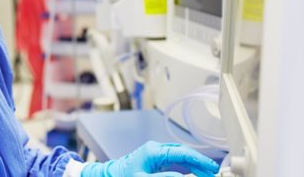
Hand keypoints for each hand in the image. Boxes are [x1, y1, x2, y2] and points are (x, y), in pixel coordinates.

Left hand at [81, 141, 218, 176]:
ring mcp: (157, 153)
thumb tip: (184, 176)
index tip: (211, 167)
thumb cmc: (124, 176)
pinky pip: (175, 162)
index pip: (181, 152)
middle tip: (213, 172)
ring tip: (207, 174)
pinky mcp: (157, 160)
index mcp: (153, 151)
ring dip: (195, 166)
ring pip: (181, 157)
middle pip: (183, 153)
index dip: (198, 159)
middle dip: (199, 162)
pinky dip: (187, 168)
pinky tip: (195, 173)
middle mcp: (156, 149)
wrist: (111, 174)